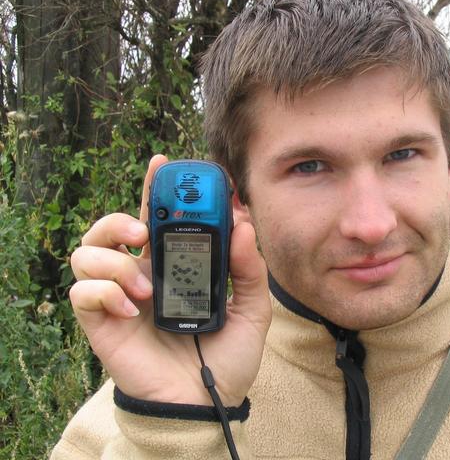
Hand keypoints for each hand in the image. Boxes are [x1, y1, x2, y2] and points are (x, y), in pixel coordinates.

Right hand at [69, 155, 270, 406]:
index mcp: (174, 264)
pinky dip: (104, 293)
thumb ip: (250, 268)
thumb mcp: (252, 308)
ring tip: (145, 287)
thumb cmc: (225, 355)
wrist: (205, 402)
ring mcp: (119, 297)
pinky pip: (81, 292)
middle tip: (144, 228)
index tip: (163, 163)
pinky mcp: (101, 322)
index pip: (157, 217)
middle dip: (122, 217)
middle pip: (112, 226)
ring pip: (87, 253)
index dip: (154, 187)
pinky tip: (133, 310)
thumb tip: (242, 224)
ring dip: (114, 262)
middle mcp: (142, 274)